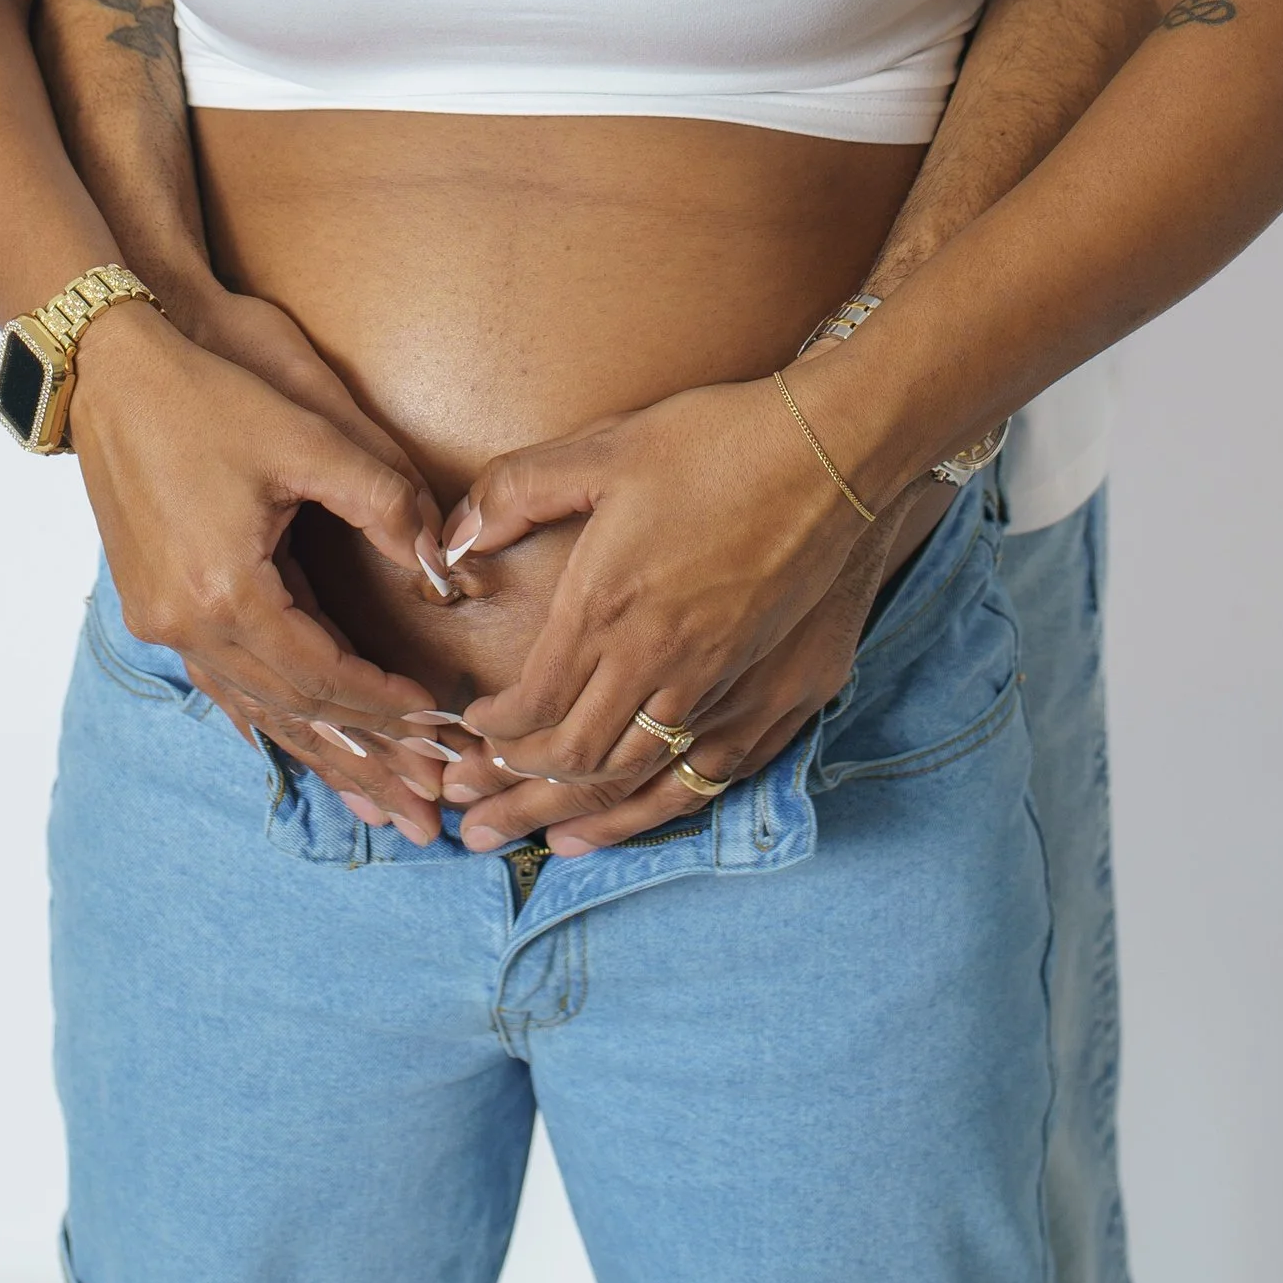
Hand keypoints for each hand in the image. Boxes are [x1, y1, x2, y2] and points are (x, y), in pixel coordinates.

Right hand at [68, 299, 457, 841]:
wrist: (110, 370)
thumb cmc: (209, 394)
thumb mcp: (308, 437)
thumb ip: (385, 501)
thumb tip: (441, 566)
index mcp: (226, 592)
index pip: (324, 676)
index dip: (387, 708)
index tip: (442, 729)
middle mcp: (187, 624)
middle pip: (293, 715)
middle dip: (366, 763)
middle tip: (427, 814)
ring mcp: (162, 623)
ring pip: (257, 712)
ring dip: (321, 758)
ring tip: (380, 808)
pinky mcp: (153, 608)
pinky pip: (222, 687)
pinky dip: (270, 723)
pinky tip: (297, 755)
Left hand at [441, 495, 944, 851]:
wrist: (831, 454)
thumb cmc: (715, 443)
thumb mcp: (602, 447)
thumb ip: (517, 489)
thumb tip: (452, 538)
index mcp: (608, 606)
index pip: (535, 704)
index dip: (494, 734)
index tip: (468, 736)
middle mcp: (659, 661)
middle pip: (575, 758)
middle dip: (516, 793)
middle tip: (472, 815)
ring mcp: (720, 685)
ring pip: (637, 778)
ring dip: (579, 815)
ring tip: (535, 840)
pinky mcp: (773, 693)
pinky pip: (706, 776)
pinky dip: (657, 808)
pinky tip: (629, 819)